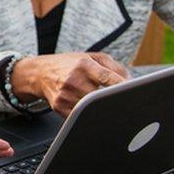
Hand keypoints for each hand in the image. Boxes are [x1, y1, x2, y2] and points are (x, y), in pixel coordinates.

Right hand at [12, 52, 128, 116]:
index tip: (133, 92)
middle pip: (102, 97)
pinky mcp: (60, 107)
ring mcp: (66, 94)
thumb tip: (131, 82)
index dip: (122, 86)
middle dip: (112, 100)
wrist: (41, 72)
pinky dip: (88, 114)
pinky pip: (81, 116)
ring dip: (101, 108)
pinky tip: (87, 107)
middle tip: (120, 101)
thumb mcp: (92, 57)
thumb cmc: (69, 64)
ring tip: (100, 102)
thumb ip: (114, 67)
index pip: (107, 77)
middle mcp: (74, 79)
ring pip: (93, 109)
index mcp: (84, 65)